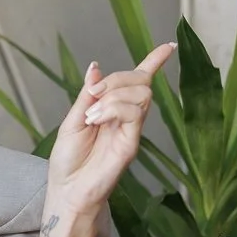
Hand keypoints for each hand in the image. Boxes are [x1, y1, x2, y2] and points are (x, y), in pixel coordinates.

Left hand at [44, 43, 175, 215]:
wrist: (68, 189)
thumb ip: (87, 95)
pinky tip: (97, 120)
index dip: (154, 62)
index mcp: (112, 108)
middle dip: (116, 79)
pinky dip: (113, 108)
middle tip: (92, 96)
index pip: (138, 81)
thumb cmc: (68, 160)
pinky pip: (134, 113)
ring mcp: (131, 129)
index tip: (169, 46)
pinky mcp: (132, 143)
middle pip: (140, 80)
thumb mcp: (72, 119)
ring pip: (140, 93)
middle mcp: (126, 116)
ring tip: (92, 115)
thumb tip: (95, 67)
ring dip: (114, 95)